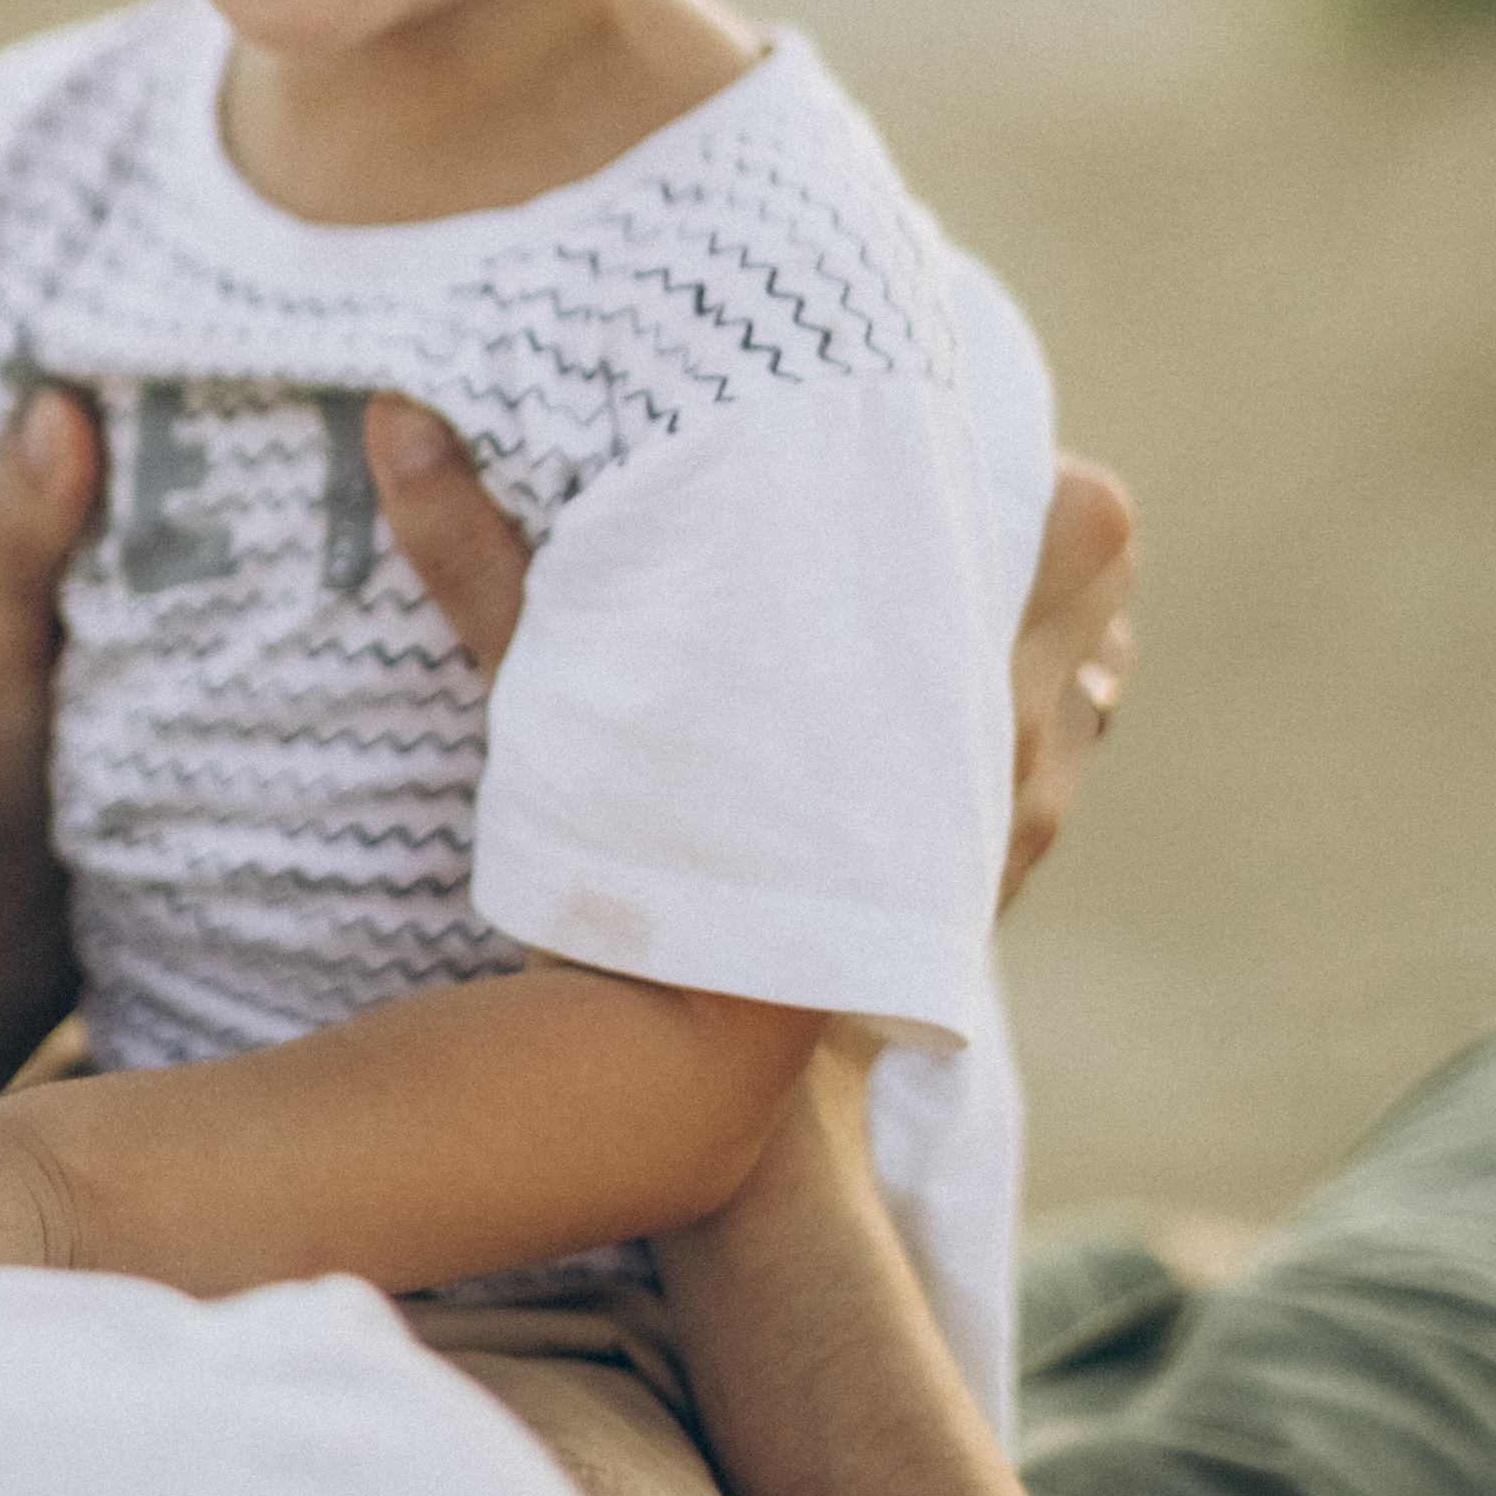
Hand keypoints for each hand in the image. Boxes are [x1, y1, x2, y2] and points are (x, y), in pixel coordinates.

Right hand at [369, 395, 1138, 915]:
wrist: (706, 1078)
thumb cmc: (639, 877)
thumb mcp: (552, 697)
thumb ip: (481, 559)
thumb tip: (394, 418)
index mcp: (944, 669)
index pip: (1085, 522)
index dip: (1044, 466)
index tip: (965, 431)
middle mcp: (1015, 734)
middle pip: (1101, 585)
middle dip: (1041, 527)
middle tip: (949, 489)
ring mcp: (1023, 811)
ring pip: (1088, 671)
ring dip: (1037, 621)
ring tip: (945, 579)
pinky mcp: (998, 868)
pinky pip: (1053, 754)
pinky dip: (1015, 708)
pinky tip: (930, 695)